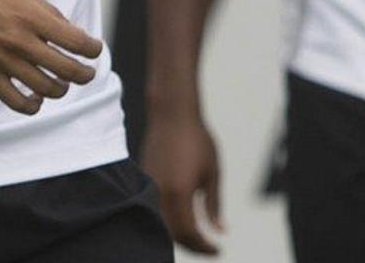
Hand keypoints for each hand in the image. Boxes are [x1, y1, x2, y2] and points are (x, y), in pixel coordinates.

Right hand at [0, 0, 101, 114]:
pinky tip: (35, 99)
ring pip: (46, 89)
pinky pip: (16, 101)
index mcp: (30, 14)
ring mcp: (0, 60)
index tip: (94, 50)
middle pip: (67, 69)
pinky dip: (32, 106)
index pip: (76, 41)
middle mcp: (18, 40)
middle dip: (84, 75)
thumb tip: (70, 33)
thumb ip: (44, 11)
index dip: (93, 49)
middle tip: (86, 73)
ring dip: (60, 90)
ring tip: (61, 84)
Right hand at [140, 111, 224, 253]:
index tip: (218, 250)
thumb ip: (214, 205)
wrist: (172, 114)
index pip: (190, 234)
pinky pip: (155, 212)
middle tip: (209, 248)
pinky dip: (168, 223)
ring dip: (179, 237)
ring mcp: (149, 189)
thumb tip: (220, 231)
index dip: (204, 247)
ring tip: (198, 237)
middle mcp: (161, 195)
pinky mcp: (144, 182)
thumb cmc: (197, 140)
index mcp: (180, 194)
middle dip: (193, 246)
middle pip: (174, 235)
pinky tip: (182, 220)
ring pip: (162, 226)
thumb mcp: (212, 173)